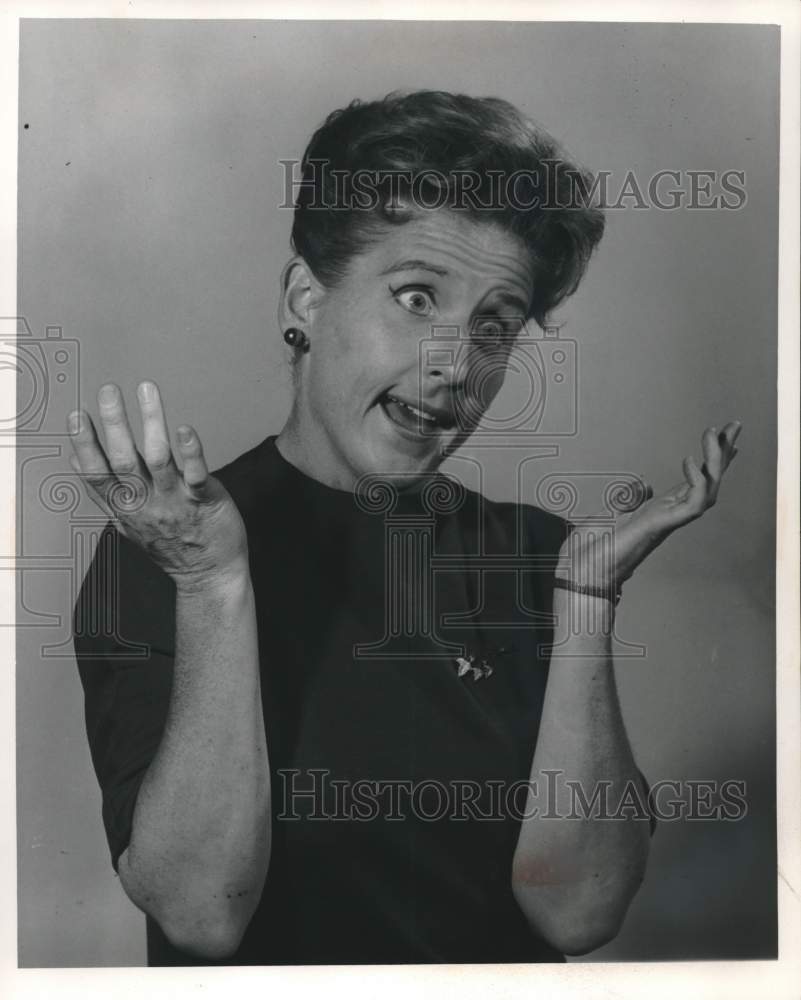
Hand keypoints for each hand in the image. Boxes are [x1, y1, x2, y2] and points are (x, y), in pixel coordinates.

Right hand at [67, 380, 248, 590]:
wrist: (209, 575)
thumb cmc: (170, 544)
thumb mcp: (128, 523)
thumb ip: (105, 493)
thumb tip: (76, 462)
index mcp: (126, 506)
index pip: (97, 474)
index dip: (85, 445)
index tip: (76, 415)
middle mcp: (147, 502)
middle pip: (124, 460)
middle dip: (114, 424)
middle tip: (108, 390)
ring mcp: (175, 501)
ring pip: (158, 458)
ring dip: (151, 422)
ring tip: (146, 390)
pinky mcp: (205, 500)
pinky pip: (196, 475)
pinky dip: (191, 452)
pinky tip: (184, 429)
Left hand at [557, 422, 741, 592]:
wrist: (585, 570)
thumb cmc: (596, 547)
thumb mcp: (613, 512)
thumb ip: (629, 498)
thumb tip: (643, 486)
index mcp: (662, 509)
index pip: (695, 480)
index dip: (711, 460)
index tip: (725, 436)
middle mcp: (671, 514)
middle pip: (709, 480)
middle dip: (723, 452)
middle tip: (734, 424)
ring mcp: (670, 520)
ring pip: (708, 488)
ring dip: (715, 460)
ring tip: (713, 433)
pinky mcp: (664, 525)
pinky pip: (693, 503)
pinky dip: (697, 481)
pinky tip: (689, 460)